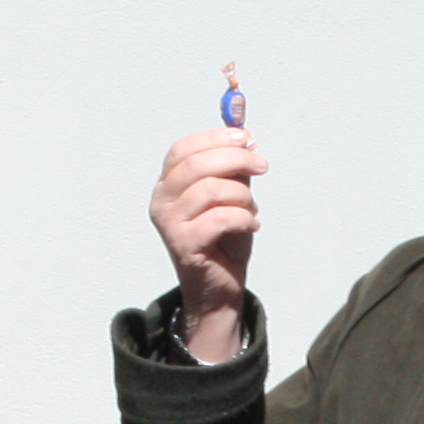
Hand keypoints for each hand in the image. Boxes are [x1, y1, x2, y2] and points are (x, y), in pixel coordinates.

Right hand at [151, 124, 261, 364]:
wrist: (219, 288)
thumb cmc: (223, 240)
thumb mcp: (231, 196)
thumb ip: (233, 167)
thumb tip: (245, 134)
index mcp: (168, 186)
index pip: (182, 150)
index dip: (215, 138)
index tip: (245, 137)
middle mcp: (161, 202)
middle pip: (195, 164)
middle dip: (235, 158)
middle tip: (262, 166)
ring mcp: (170, 225)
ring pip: (211, 190)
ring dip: (243, 195)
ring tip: (251, 209)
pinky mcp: (185, 245)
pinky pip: (221, 218)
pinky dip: (244, 218)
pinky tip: (251, 225)